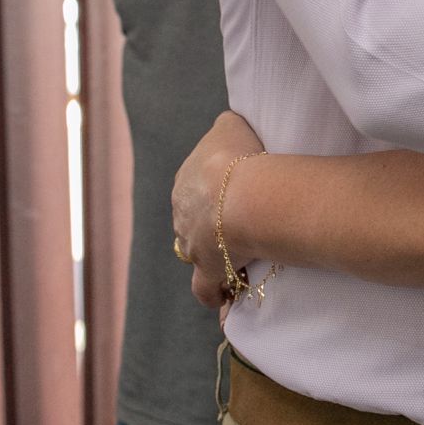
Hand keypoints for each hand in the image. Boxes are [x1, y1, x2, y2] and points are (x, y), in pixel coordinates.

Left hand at [171, 110, 267, 309]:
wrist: (242, 195)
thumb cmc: (239, 158)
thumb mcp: (230, 125)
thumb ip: (226, 127)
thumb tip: (228, 126)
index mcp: (185, 181)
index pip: (196, 189)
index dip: (214, 192)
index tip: (235, 194)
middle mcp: (181, 215)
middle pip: (194, 222)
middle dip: (211, 225)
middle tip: (241, 224)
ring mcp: (191, 245)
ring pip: (197, 254)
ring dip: (213, 256)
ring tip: (238, 257)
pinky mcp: (206, 270)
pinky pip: (206, 288)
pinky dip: (215, 294)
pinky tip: (225, 298)